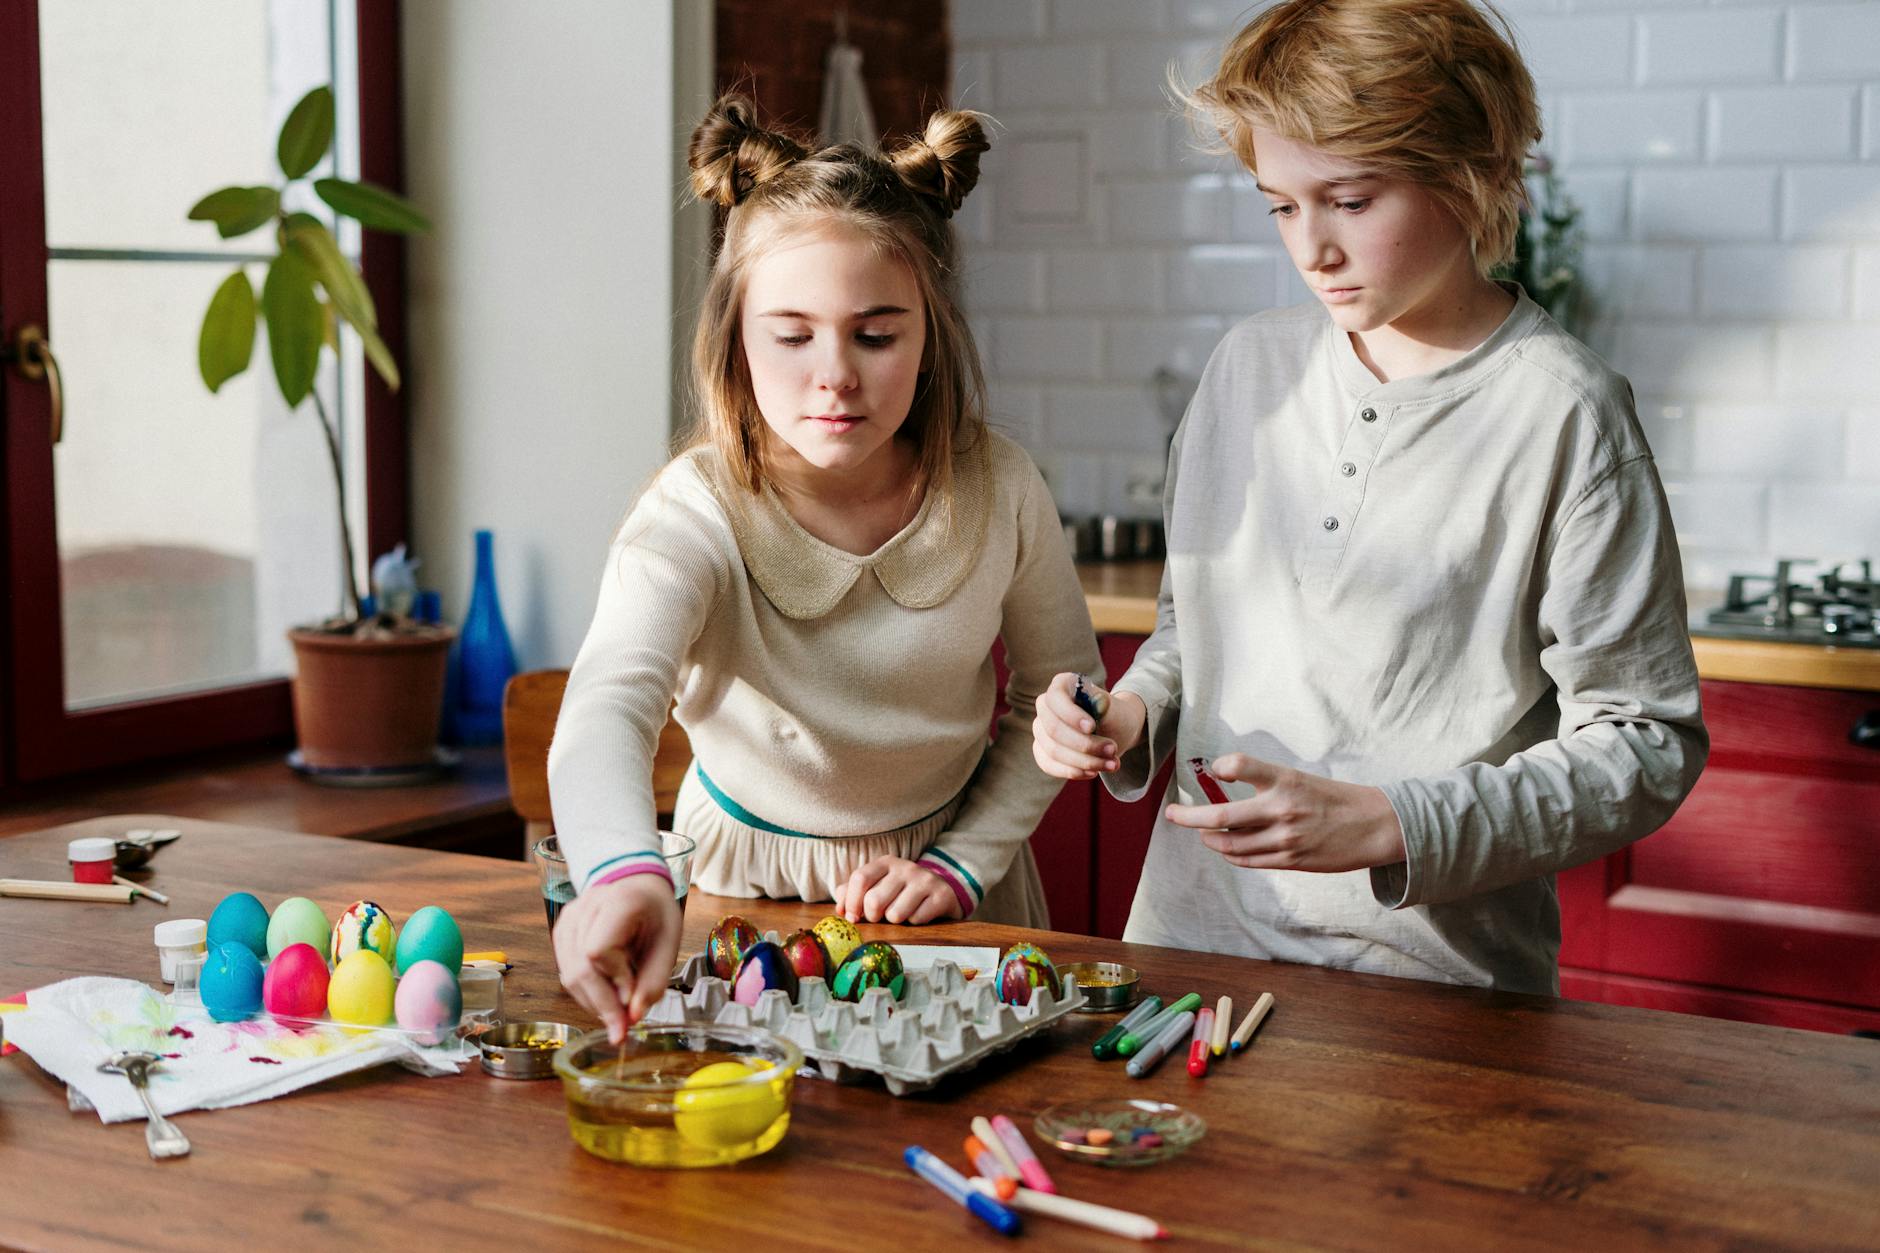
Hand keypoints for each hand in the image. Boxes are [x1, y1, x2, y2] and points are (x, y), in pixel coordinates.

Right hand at [552, 873, 682, 1043]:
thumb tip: (632, 1017)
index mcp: (618, 901)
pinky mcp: (560, 932)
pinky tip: (605, 995)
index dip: (614, 979)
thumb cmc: (655, 913)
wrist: (638, 887)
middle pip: (579, 967)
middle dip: (602, 1004)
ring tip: (617, 1014)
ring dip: (593, 1002)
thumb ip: (653, 981)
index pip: (598, 950)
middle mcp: (585, 906)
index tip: (632, 997)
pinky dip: (586, 991)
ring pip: (568, 975)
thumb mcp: (669, 943)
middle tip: (622, 1029)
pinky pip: (566, 972)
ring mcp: (568, 919)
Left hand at [837, 856, 962, 924]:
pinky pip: (916, 920)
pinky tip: (919, 914)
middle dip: (873, 917)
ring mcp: (925, 880)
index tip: (853, 917)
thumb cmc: (900, 893)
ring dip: (896, 922)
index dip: (852, 902)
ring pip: (895, 914)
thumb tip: (841, 908)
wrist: (940, 893)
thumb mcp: (877, 887)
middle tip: (881, 917)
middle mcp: (905, 867)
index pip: (860, 879)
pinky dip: (914, 923)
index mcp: (885, 863)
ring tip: (902, 914)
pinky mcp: (941, 895)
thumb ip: (853, 893)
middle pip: (874, 901)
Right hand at [1031, 672, 1146, 780]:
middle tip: (1112, 750)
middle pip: (1052, 729)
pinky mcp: (1042, 751)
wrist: (1115, 733)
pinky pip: (1049, 765)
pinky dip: (1073, 772)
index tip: (1092, 728)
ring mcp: (1041, 729)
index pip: (1055, 698)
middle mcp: (1046, 706)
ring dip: (1084, 762)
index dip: (1071, 715)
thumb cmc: (1114, 716)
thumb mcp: (1116, 710)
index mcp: (1062, 685)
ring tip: (1112, 764)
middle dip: (1084, 745)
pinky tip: (1093, 772)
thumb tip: (1099, 702)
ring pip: (1052, 751)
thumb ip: (1106, 706)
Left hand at [1165, 753, 1406, 872]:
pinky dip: (1230, 854)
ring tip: (1202, 833)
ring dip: (1209, 838)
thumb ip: (1265, 783)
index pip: (1237, 765)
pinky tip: (1225, 848)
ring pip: (1229, 843)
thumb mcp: (1300, 779)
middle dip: (1188, 817)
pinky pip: (1248, 860)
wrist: (1374, 826)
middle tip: (1172, 814)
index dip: (1218, 767)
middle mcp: (1281, 808)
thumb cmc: (1334, 798)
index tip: (1213, 771)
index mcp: (1285, 779)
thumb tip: (1223, 785)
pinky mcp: (1289, 860)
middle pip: (1220, 815)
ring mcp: (1284, 838)